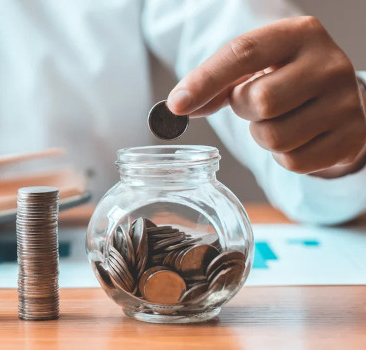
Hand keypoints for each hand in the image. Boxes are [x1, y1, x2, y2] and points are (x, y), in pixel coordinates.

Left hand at [167, 16, 365, 176]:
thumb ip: (214, 82)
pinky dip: (282, 156)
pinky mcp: (351, 138)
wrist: (336, 98)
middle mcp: (329, 64)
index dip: (205, 80)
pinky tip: (294, 137)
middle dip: (243, 109)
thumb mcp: (252, 67)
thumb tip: (178, 106)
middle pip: (260, 101)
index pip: (244, 53)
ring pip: (275, 138)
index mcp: (300, 34)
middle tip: (253, 103)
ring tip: (276, 119)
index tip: (176, 105)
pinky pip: (293, 162)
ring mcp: (345, 103)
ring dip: (261, 135)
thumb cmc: (283, 78)